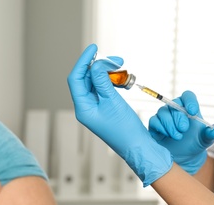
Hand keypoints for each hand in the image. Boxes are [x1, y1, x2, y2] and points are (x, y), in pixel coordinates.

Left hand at [67, 44, 172, 185]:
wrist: (138, 146)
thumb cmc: (125, 129)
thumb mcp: (113, 101)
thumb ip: (102, 80)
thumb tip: (96, 64)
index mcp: (83, 108)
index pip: (76, 79)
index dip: (83, 61)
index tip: (94, 48)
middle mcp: (87, 108)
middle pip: (86, 80)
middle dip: (100, 67)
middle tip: (116, 60)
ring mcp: (96, 109)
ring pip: (97, 84)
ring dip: (108, 75)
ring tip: (123, 70)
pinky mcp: (105, 109)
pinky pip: (105, 91)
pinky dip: (113, 83)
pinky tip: (123, 81)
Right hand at [149, 91, 213, 174]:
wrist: (184, 155)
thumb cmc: (195, 143)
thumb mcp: (206, 140)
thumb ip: (211, 134)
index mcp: (189, 108)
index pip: (187, 96)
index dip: (189, 101)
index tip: (193, 112)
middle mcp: (175, 109)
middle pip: (174, 104)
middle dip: (179, 117)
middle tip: (184, 129)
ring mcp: (164, 116)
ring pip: (163, 112)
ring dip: (170, 125)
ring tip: (178, 137)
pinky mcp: (155, 125)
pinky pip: (154, 121)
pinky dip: (161, 128)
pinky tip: (168, 136)